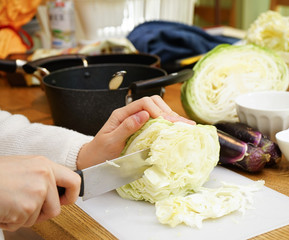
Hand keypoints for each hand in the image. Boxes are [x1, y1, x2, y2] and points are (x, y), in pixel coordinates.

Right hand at [0, 156, 80, 231]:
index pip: (74, 180)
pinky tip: (2, 208)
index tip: (66, 201)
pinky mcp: (26, 208)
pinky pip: (22, 224)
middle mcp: (44, 177)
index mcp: (44, 165)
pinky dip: (10, 222)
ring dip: (23, 217)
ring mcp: (37, 192)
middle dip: (42, 214)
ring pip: (38, 218)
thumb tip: (53, 190)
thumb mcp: (23, 167)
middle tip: (26, 209)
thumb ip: (40, 176)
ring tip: (8, 203)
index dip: (72, 195)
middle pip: (56, 208)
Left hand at [77, 95, 194, 168]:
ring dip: (171, 117)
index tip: (167, 121)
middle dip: (168, 112)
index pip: (144, 103)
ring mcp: (136, 121)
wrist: (92, 161)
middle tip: (181, 123)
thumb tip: (143, 114)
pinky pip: (156, 122)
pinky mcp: (140, 130)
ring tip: (184, 125)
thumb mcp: (111, 141)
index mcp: (122, 114)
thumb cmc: (99, 152)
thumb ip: (126, 127)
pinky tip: (176, 129)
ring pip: (157, 111)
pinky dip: (167, 125)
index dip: (158, 110)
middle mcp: (130, 115)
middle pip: (154, 104)